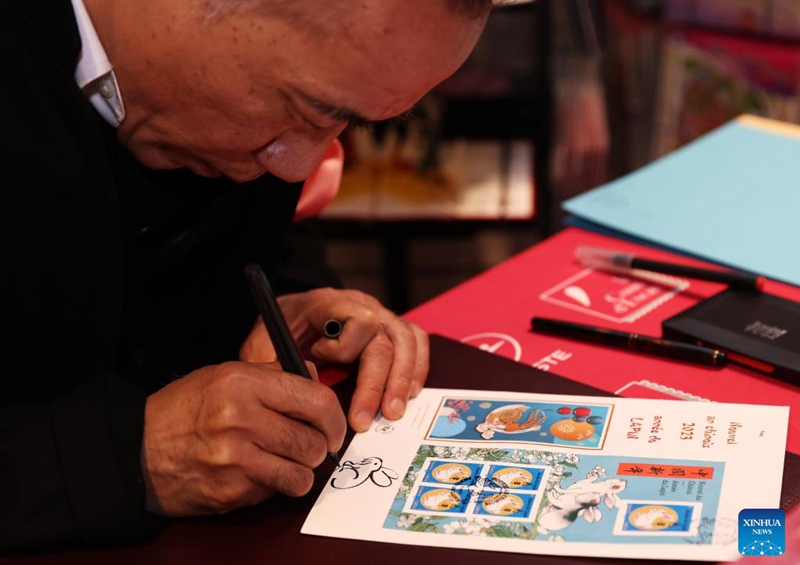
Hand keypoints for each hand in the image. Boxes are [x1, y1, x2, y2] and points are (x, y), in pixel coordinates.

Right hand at [141, 361, 345, 515]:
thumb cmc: (185, 409)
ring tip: (286, 461)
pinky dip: (275, 486)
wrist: (135, 448)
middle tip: (311, 446)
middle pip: (314, 442)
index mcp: (243, 382)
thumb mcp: (227, 374)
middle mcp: (240, 419)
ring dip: (300, 471)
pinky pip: (276, 492)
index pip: (316, 400)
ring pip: (302, 474)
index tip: (333, 425)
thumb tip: (316, 378)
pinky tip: (259, 472)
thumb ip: (275, 374)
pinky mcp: (229, 491)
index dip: (334, 417)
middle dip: (320, 447)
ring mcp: (234, 459)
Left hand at [239, 287, 428, 431]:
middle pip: (386, 340)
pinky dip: (416, 369)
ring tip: (392, 414)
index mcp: (330, 303)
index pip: (359, 321)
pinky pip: (416, 342)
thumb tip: (302, 396)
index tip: (321, 366)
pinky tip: (410, 394)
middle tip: (365, 421)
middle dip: (378, 384)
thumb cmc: (278, 332)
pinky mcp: (390, 328)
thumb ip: (277, 366)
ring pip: (407, 341)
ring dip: (402, 380)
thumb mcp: (264, 345)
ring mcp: (380, 314)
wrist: (290, 315)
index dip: (345, 349)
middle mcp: (362, 304)